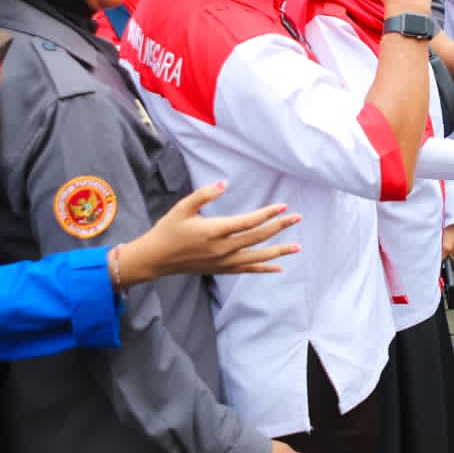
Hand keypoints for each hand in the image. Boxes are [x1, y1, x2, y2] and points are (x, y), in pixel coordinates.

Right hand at [119, 182, 301, 286]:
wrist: (155, 259)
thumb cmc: (168, 230)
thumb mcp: (182, 208)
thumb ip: (204, 194)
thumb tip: (224, 183)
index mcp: (214, 231)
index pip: (248, 222)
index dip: (267, 214)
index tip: (283, 206)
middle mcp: (222, 249)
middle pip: (258, 237)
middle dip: (280, 227)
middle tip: (298, 217)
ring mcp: (223, 262)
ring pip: (257, 257)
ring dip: (279, 251)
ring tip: (298, 246)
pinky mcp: (221, 270)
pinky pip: (247, 270)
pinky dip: (264, 268)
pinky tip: (279, 267)